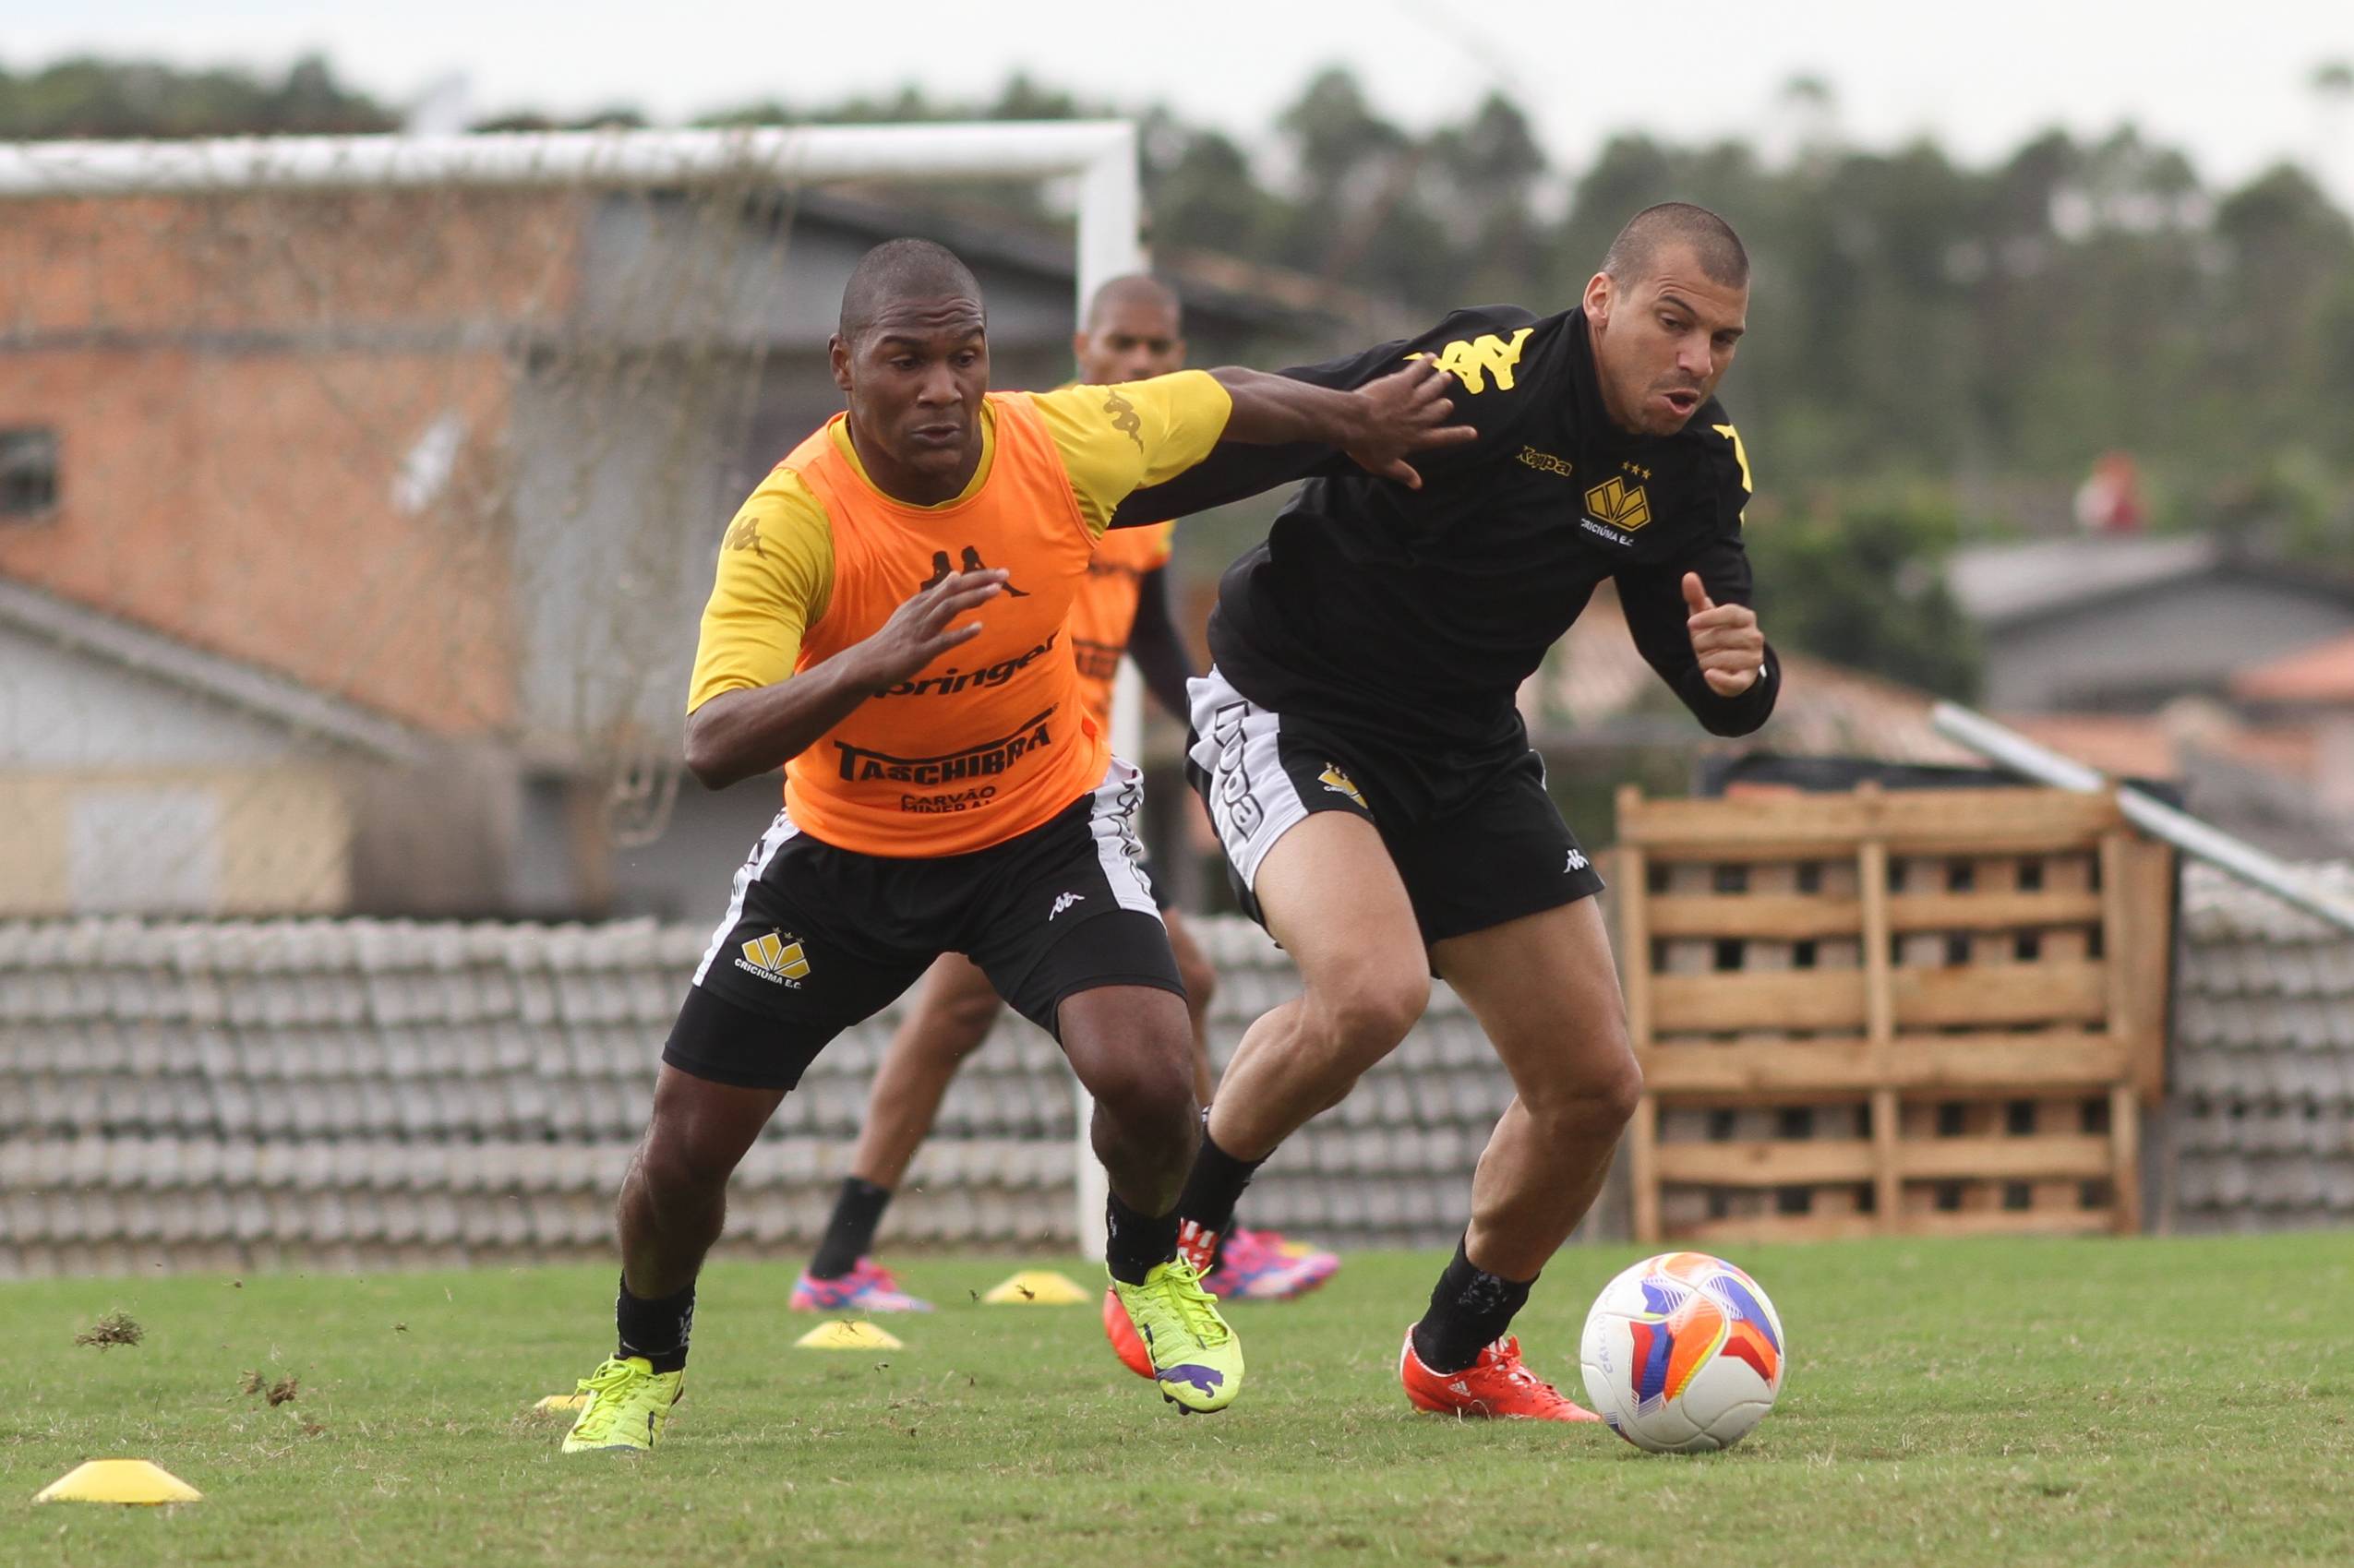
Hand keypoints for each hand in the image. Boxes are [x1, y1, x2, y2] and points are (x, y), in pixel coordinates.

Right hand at [850, 569, 1005, 692]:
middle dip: (979, 580)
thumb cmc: (893, 640)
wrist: (866, 664)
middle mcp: (921, 611)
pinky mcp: (920, 651)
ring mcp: (921, 630)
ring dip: (973, 598)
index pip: (953, 585)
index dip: (976, 577)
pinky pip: (943, 640)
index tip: (999, 572)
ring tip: (996, 591)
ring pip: (949, 608)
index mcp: (921, 602)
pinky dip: (961, 633)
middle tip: (1004, 574)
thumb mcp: (912, 612)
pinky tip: (979, 628)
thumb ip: (934, 596)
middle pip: (953, 590)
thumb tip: (955, 575)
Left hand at [1343, 357, 1477, 488]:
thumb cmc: (1366, 446)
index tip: (1473, 433)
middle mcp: (1420, 417)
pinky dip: (1427, 362)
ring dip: (1441, 381)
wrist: (1353, 423)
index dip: (1459, 435)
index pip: (1444, 437)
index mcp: (1417, 438)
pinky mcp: (1403, 383)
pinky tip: (1431, 357)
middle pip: (1441, 408)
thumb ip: (1404, 474)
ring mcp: (1413, 398)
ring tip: (1446, 376)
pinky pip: (1419, 369)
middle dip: (1444, 404)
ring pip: (1435, 387)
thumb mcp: (1385, 466)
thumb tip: (1418, 485)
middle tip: (1446, 401)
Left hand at [1683, 572, 1764, 696]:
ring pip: (1717, 659)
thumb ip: (1696, 596)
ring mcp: (1754, 658)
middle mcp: (1755, 637)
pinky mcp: (1748, 679)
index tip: (1690, 623)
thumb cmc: (1714, 635)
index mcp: (1745, 617)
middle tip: (1704, 647)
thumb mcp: (1704, 616)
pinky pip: (1732, 681)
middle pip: (1717, 638)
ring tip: (1711, 660)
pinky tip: (1709, 675)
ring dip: (1705, 661)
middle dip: (1701, 645)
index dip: (1708, 618)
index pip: (1729, 613)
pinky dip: (1718, 679)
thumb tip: (1688, 575)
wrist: (1727, 666)